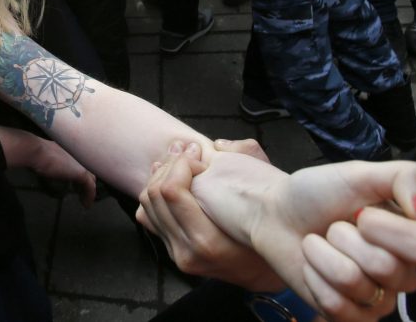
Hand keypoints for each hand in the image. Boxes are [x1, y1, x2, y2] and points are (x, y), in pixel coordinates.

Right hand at [0, 126, 96, 207]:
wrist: (36, 151)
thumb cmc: (35, 153)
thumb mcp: (45, 157)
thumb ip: (51, 161)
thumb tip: (45, 166)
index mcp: (71, 149)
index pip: (81, 162)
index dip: (82, 173)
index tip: (76, 183)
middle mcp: (78, 155)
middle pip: (90, 170)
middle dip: (87, 182)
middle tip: (82, 192)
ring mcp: (81, 163)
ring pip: (91, 179)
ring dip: (89, 190)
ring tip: (84, 200)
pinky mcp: (81, 173)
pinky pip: (90, 187)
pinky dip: (89, 196)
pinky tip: (86, 204)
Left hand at [138, 141, 283, 289]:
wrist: (264, 269)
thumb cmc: (268, 228)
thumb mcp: (265, 191)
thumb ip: (247, 160)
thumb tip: (216, 145)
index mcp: (207, 241)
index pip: (171, 191)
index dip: (182, 163)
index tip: (200, 155)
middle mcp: (186, 251)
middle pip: (155, 193)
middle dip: (171, 163)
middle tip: (189, 150)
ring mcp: (176, 252)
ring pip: (146, 203)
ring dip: (160, 174)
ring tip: (179, 158)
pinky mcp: (170, 249)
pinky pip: (146, 215)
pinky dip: (154, 193)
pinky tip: (169, 177)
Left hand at [194, 157, 415, 321]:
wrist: (275, 215)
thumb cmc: (318, 194)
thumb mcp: (361, 173)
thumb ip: (407, 178)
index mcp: (411, 236)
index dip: (383, 227)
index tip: (361, 213)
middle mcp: (401, 272)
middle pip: (386, 268)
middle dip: (345, 238)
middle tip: (335, 227)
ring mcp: (377, 299)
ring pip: (354, 284)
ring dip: (324, 255)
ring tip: (320, 243)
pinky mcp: (350, 317)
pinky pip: (336, 306)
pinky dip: (314, 278)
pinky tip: (313, 266)